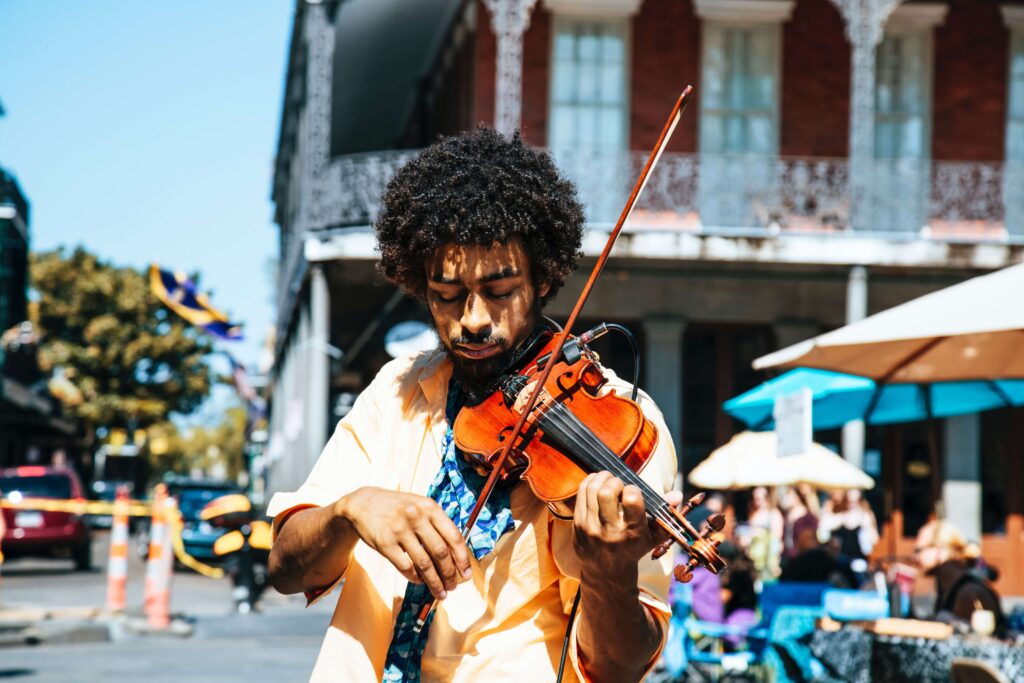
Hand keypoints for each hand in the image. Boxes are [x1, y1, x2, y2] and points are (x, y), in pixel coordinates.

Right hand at [336, 487, 471, 598]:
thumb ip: (437, 525)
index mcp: (430, 507)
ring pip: (424, 564)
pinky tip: (420, 581)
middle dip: (449, 574)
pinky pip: (406, 567)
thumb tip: (456, 555)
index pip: (453, 536)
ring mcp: (399, 530)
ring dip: (435, 582)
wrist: (363, 504)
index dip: (462, 558)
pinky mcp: (385, 543)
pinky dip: (416, 578)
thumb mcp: (420, 506)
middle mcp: (416, 517)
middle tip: (453, 587)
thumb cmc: (398, 508)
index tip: (467, 574)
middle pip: (440, 553)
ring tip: (440, 592)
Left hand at [572, 471, 682, 579]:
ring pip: (592, 489)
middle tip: (619, 485)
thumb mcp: (654, 536)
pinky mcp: (577, 524)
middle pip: (607, 492)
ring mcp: (591, 527)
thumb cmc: (634, 548)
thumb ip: (665, 514)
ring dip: (601, 478)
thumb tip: (677, 493)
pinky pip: (581, 493)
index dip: (633, 489)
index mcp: (632, 532)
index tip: (633, 493)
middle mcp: (610, 530)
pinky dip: (590, 482)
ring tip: (608, 480)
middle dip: (615, 481)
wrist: (606, 571)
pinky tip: (597, 484)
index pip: (631, 499)